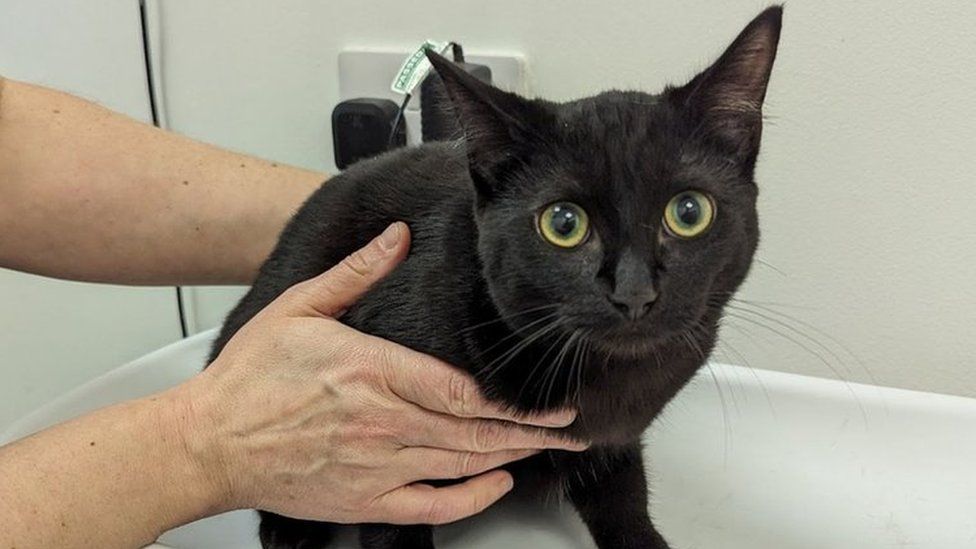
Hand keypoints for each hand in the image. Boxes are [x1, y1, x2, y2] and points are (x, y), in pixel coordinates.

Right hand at [176, 222, 585, 525]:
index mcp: (374, 372)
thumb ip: (357, 273)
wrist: (208, 442)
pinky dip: (471, 498)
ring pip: (462, 465)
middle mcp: (384, 423)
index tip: (553, 402)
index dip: (517, 402)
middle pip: (477, 431)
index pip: (464, 391)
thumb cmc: (250, 379)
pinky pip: (431, 507)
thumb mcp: (301, 307)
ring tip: (548, 451)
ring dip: (512, 457)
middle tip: (573, 433)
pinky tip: (495, 484)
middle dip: (533, 433)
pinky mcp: (363, 499)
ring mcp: (377, 466)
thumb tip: (396, 237)